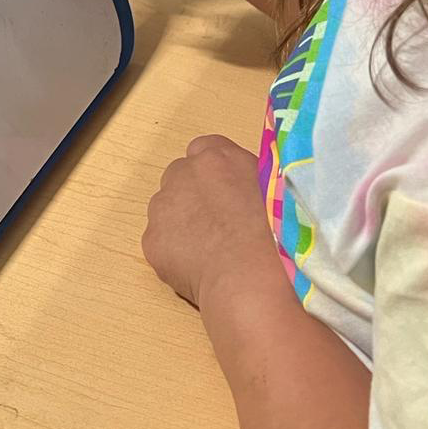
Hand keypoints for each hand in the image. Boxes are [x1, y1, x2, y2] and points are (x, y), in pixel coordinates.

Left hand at [142, 135, 282, 313]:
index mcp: (216, 157)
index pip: (204, 149)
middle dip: (194, 195)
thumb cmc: (275, 235)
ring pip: (167, 209)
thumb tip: (245, 180)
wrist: (250, 279)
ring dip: (182, 222)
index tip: (227, 190)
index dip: (215, 172)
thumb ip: (251, 175)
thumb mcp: (274, 187)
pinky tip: (199, 266)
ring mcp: (162, 207)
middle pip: (180, 177)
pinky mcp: (152, 239)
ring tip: (211, 248)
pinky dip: (175, 251)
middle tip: (219, 222)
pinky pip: (161, 241)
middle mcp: (183, 174)